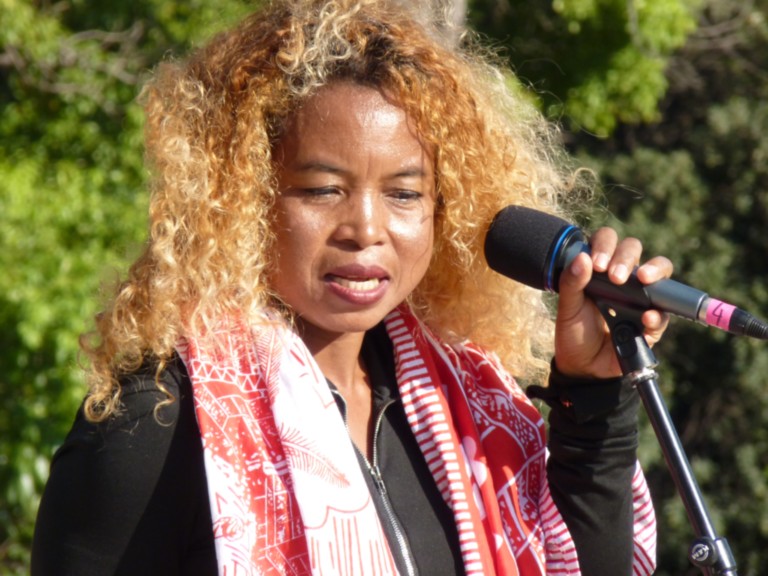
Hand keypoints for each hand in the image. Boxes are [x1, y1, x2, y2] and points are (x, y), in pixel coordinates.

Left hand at [553, 226, 673, 378]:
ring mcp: (641, 298)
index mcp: (600, 268)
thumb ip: (571, 282)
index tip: (596, 263)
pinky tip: (645, 318)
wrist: (582, 365)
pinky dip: (656, 314)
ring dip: (654, 271)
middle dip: (626, 257)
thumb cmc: (575, 330)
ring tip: (642, 280)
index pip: (608, 241)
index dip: (605, 245)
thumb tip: (582, 258)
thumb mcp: (567, 307)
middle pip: (635, 249)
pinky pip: (663, 314)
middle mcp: (624, 278)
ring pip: (660, 272)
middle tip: (615, 276)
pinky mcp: (652, 323)